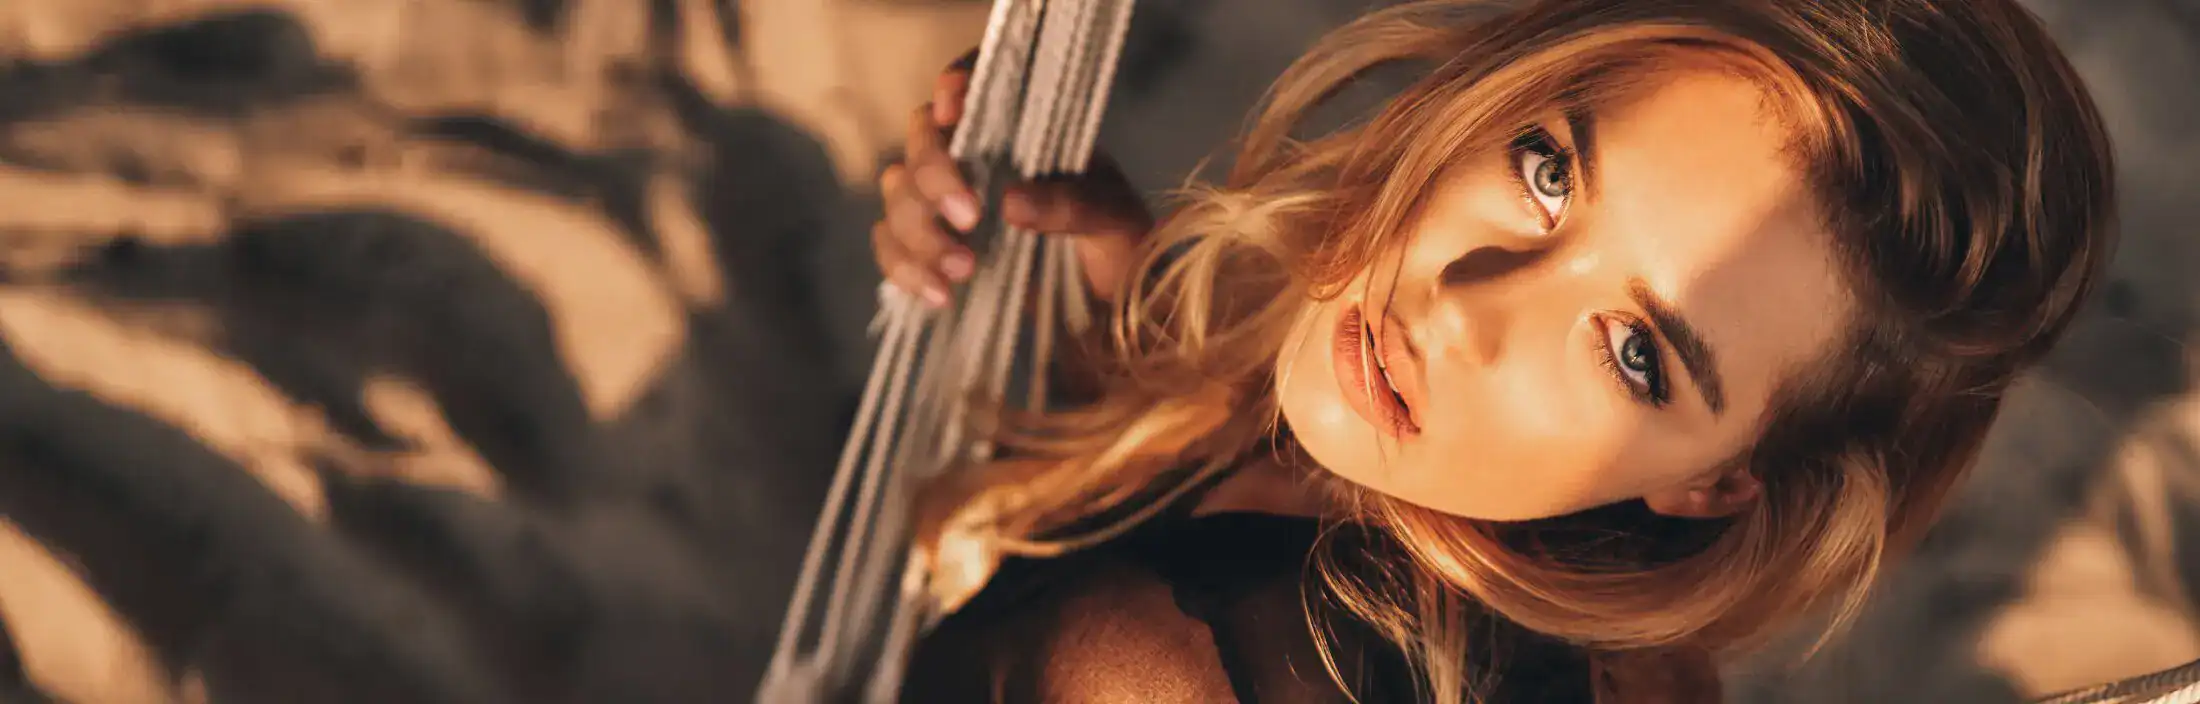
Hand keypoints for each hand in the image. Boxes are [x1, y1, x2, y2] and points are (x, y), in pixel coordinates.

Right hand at [873, 50, 1153, 308]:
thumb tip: (1011, 202)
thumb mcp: (1113, 220)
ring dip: (920, 232)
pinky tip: (941, 296)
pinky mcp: (930, 248)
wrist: (1109, 306)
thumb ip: (1073, 204)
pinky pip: (891, 246)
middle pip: (922, 139)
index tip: (954, 112)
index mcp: (1022, 131)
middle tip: (970, 217)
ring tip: (964, 271)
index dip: (955, 85)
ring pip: (898, 193)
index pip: (977, 84)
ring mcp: (945, 202)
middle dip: (935, 175)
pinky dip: (907, 269)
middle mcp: (976, 157)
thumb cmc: (1116, 245)